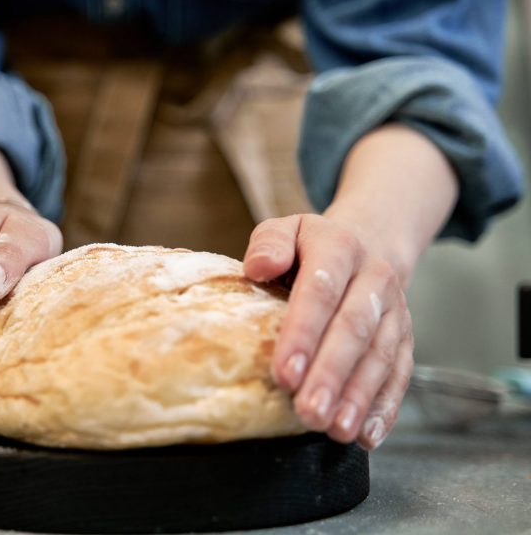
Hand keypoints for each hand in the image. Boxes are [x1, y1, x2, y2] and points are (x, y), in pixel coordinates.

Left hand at [243, 214, 412, 449]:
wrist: (366, 243)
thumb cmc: (308, 247)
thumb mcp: (285, 229)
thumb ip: (269, 242)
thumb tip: (259, 267)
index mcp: (339, 247)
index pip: (321, 290)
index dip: (304, 332)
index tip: (284, 372)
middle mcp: (374, 278)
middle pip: (354, 328)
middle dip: (331, 374)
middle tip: (308, 411)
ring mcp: (395, 311)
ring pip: (380, 356)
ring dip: (358, 397)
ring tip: (336, 430)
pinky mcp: (405, 339)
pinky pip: (400, 374)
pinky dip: (385, 407)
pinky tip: (367, 435)